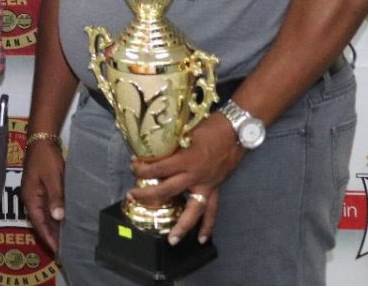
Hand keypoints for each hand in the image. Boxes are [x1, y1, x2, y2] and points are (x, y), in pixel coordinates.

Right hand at [22, 140, 65, 253]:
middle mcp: (31, 199)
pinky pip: (48, 208)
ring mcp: (36, 194)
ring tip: (67, 239)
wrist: (41, 140)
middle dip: (51, 236)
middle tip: (65, 249)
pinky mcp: (43, 189)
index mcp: (30, 197)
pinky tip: (65, 221)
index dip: (48, 237)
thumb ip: (55, 197)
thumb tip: (58, 217)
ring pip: (45, 216)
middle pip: (41, 222)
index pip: (38, 223)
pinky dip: (56, 216)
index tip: (58, 251)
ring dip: (54, 227)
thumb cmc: (46, 159)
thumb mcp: (52, 177)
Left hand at [128, 113, 242, 244]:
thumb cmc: (208, 127)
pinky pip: (212, 211)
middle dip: (147, 195)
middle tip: (132, 195)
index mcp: (186, 160)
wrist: (235, 131)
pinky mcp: (215, 189)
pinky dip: (207, 226)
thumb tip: (149, 148)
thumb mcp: (184, 133)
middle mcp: (195, 176)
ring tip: (172, 240)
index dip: (142, 169)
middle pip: (167, 190)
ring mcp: (207, 185)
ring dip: (182, 226)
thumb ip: (169, 145)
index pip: (158, 169)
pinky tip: (201, 238)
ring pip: (192, 210)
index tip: (133, 165)